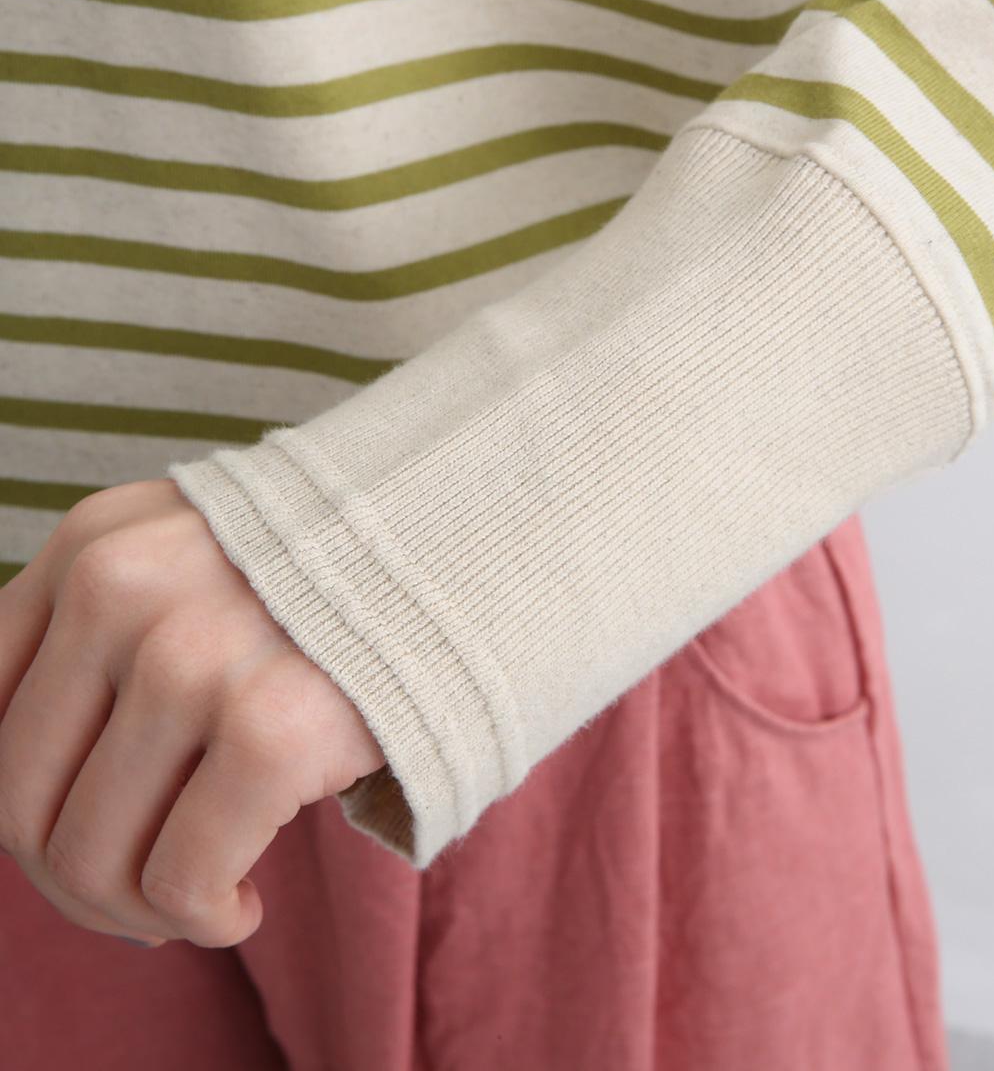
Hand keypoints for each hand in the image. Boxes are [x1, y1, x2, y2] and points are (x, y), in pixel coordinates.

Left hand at [0, 478, 386, 948]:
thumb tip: (30, 813)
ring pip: (88, 856)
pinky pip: (179, 883)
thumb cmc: (338, 580)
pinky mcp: (271, 725)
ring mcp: (193, 654)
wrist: (482, 540)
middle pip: (20, 799)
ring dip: (139, 910)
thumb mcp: (197, 560)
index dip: (28, 801)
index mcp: (95, 543)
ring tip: (201, 898)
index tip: (94, 827)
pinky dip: (206, 917)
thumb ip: (109, 638)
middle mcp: (123, 588)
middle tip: (145, 894)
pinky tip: (245, 902)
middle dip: (77, 876)